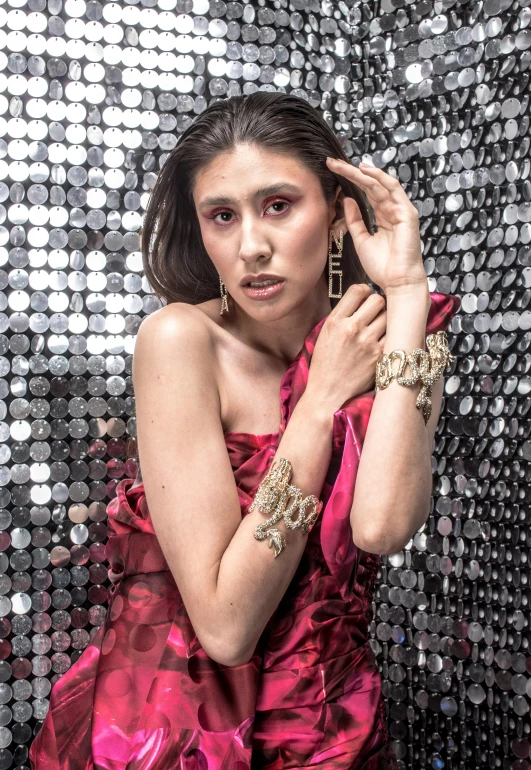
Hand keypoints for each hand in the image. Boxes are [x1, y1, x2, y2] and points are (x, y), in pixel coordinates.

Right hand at [305, 284, 386, 414]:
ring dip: (387, 319)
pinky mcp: (379, 356)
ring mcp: (367, 342)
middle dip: (378, 304)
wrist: (328, 394)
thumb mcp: (324, 335)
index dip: (365, 292)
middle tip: (375, 313)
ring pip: (389, 316)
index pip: (358, 290)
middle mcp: (351, 329)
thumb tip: (361, 301)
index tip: (365, 298)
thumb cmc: (324, 365)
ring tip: (380, 328)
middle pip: (378, 300)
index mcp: (335, 321)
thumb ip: (342, 316)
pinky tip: (385, 341)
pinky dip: (392, 335)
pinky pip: (394, 335)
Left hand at [326, 158, 426, 293]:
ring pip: (380, 184)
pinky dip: (380, 178)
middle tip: (333, 163)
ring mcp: (401, 210)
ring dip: (362, 173)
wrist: (396, 282)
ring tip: (344, 165)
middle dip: (351, 173)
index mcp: (383, 217)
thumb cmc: (381, 266)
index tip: (332, 172)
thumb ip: (354, 220)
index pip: (366, 193)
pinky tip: (365, 171)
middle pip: (371, 185)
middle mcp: (392, 210)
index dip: (350, 181)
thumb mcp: (361, 239)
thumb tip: (347, 200)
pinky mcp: (407, 213)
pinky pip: (393, 190)